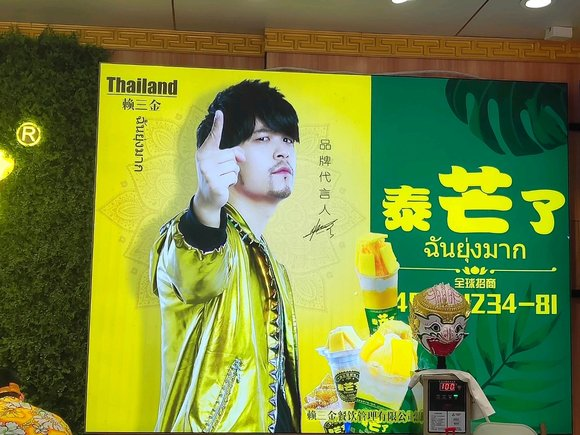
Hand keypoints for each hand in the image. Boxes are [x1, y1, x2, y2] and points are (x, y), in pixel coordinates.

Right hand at [193, 110, 245, 227]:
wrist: (207, 197)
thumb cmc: (216, 175)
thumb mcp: (222, 162)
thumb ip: (234, 154)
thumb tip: (243, 158)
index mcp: (204, 152)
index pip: (213, 136)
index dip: (218, 124)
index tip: (220, 112)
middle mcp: (204, 160)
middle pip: (231, 155)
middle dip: (231, 164)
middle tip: (220, 172)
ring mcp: (208, 172)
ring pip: (234, 166)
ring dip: (232, 174)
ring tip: (221, 179)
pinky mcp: (214, 183)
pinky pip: (233, 177)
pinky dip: (231, 182)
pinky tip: (222, 186)